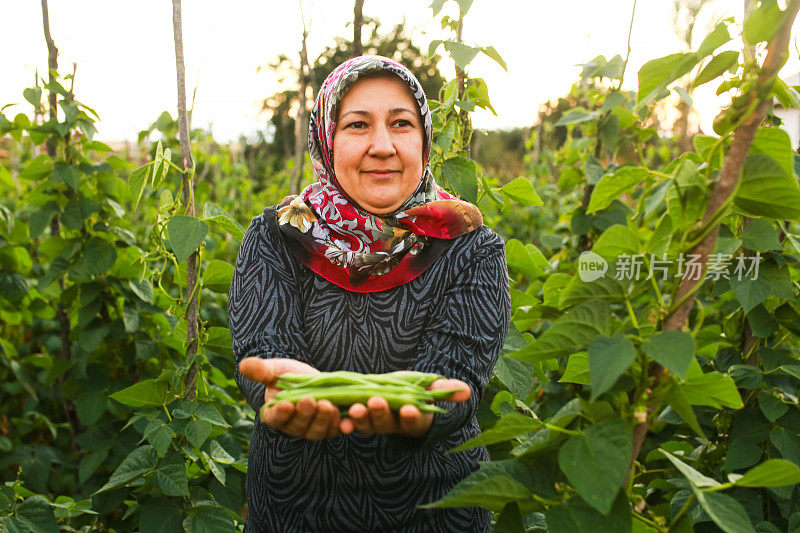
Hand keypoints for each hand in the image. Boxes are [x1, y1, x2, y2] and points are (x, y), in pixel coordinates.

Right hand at [238, 358, 340, 439]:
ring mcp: (313, 429)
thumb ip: (261, 370)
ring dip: (323, 420)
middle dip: (304, 414)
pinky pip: (337, 429)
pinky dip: (342, 426)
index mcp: (275, 414)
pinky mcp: (331, 426)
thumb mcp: (274, 369)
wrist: (311, 378)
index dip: (280, 414)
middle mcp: (293, 427)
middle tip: (310, 401)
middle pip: (298, 426)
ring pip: (317, 431)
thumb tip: (243, 364)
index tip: (285, 404)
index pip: (275, 418)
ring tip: (327, 405)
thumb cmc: (287, 374)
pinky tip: (347, 421)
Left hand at [339, 378, 470, 437]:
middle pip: (386, 424)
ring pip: (367, 424)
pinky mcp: (357, 417)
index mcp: (412, 419)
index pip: (413, 421)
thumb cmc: (416, 392)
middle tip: (375, 402)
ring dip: (360, 418)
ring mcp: (373, 422)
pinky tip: (340, 420)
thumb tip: (467, 391)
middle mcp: (392, 425)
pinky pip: (350, 423)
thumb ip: (445, 390)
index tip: (409, 409)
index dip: (411, 417)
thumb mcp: (429, 388)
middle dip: (380, 413)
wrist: (394, 394)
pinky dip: (345, 422)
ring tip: (354, 409)